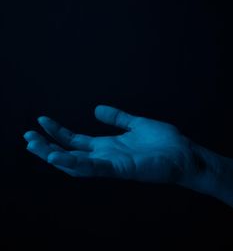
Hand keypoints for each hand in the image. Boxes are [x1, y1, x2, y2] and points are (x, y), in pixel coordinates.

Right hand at [23, 105, 198, 183]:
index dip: (57, 132)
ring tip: (34, 145)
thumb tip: (96, 108)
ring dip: (53, 155)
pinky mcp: (120, 169)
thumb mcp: (135, 124)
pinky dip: (74, 164)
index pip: (75, 141)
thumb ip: (117, 117)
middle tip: (27, 136)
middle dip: (47, 146)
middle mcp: (105, 156)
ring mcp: (111, 164)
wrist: (185, 154)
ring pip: (75, 164)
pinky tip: (57, 157)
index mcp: (107, 146)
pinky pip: (93, 168)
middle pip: (69, 153)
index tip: (42, 120)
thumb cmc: (163, 142)